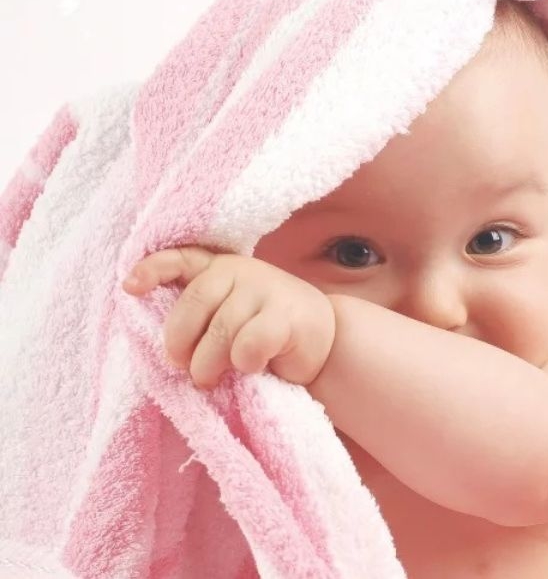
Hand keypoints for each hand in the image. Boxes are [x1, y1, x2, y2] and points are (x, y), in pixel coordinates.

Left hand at [122, 246, 334, 389]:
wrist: (327, 340)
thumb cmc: (267, 333)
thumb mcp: (230, 318)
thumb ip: (202, 319)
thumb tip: (168, 350)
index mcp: (222, 269)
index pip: (182, 258)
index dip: (153, 269)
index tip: (129, 288)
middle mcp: (243, 271)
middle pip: (195, 301)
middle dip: (180, 340)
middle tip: (181, 366)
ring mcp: (267, 290)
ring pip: (221, 329)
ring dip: (208, 363)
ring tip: (210, 379)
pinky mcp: (286, 317)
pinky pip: (248, 344)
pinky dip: (244, 363)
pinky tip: (252, 367)